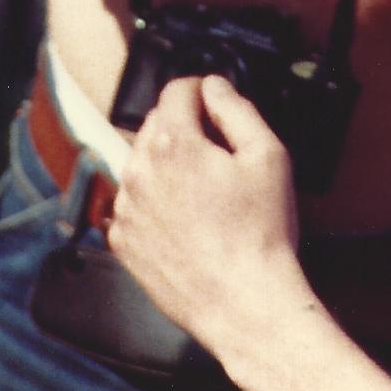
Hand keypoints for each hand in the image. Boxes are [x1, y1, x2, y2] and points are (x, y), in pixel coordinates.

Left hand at [108, 76, 304, 343]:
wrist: (244, 303)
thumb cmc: (260, 235)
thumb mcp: (268, 156)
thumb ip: (237, 109)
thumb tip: (215, 87)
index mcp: (173, 143)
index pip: (176, 90)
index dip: (201, 91)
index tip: (214, 103)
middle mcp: (139, 169)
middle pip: (156, 123)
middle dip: (185, 129)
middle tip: (218, 156)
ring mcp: (126, 206)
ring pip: (141, 161)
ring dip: (166, 165)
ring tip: (203, 195)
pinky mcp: (122, 239)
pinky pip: (132, 202)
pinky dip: (152, 202)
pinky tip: (185, 220)